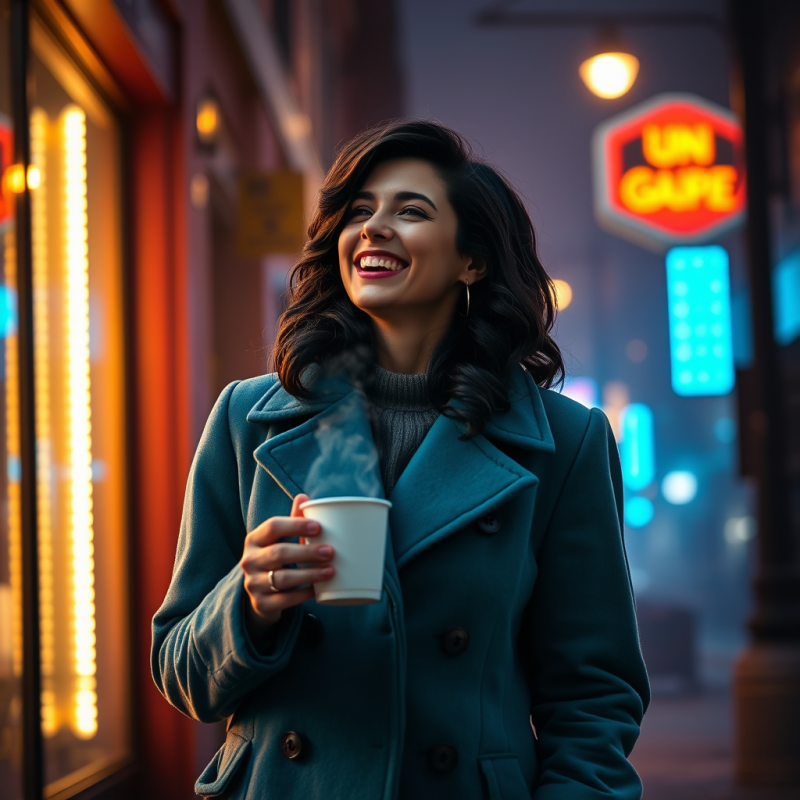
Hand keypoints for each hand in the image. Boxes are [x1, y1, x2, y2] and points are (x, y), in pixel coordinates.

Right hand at [240, 493, 333, 635]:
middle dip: (307, 552)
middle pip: (279, 553)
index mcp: (254, 539)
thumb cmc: (275, 559)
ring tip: (331, 571)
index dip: (295, 525)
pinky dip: (303, 594)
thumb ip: (292, 520)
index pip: (273, 526)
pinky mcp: (261, 604)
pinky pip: (285, 600)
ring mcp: (253, 583)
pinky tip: (318, 590)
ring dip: (309, 574)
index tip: (318, 527)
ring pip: (283, 578)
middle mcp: (249, 560)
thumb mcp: (278, 539)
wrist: (259, 595)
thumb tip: (304, 497)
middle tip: (331, 551)